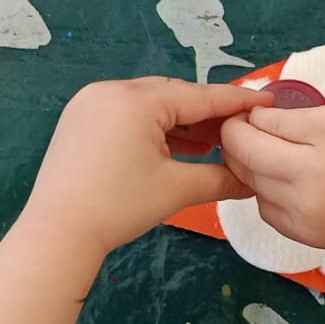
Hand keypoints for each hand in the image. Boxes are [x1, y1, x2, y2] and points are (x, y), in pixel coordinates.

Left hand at [19, 78, 269, 256]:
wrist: (57, 232)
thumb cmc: (118, 207)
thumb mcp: (175, 190)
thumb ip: (219, 178)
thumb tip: (252, 181)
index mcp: (137, 100)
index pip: (199, 95)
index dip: (237, 100)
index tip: (267, 101)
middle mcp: (111, 90)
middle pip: (173, 95)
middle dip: (207, 113)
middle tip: (239, 130)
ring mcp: (90, 102)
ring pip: (149, 104)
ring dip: (180, 122)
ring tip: (212, 144)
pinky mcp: (79, 119)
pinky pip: (127, 114)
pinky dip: (153, 128)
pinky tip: (176, 147)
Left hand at [219, 101, 324, 247]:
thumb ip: (294, 119)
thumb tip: (256, 121)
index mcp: (315, 153)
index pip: (252, 137)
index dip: (240, 120)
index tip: (246, 111)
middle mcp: (306, 193)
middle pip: (248, 166)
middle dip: (240, 144)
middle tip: (250, 127)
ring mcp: (311, 222)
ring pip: (256, 193)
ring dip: (254, 172)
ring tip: (271, 153)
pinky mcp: (317, 240)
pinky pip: (274, 216)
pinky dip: (270, 197)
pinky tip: (287, 181)